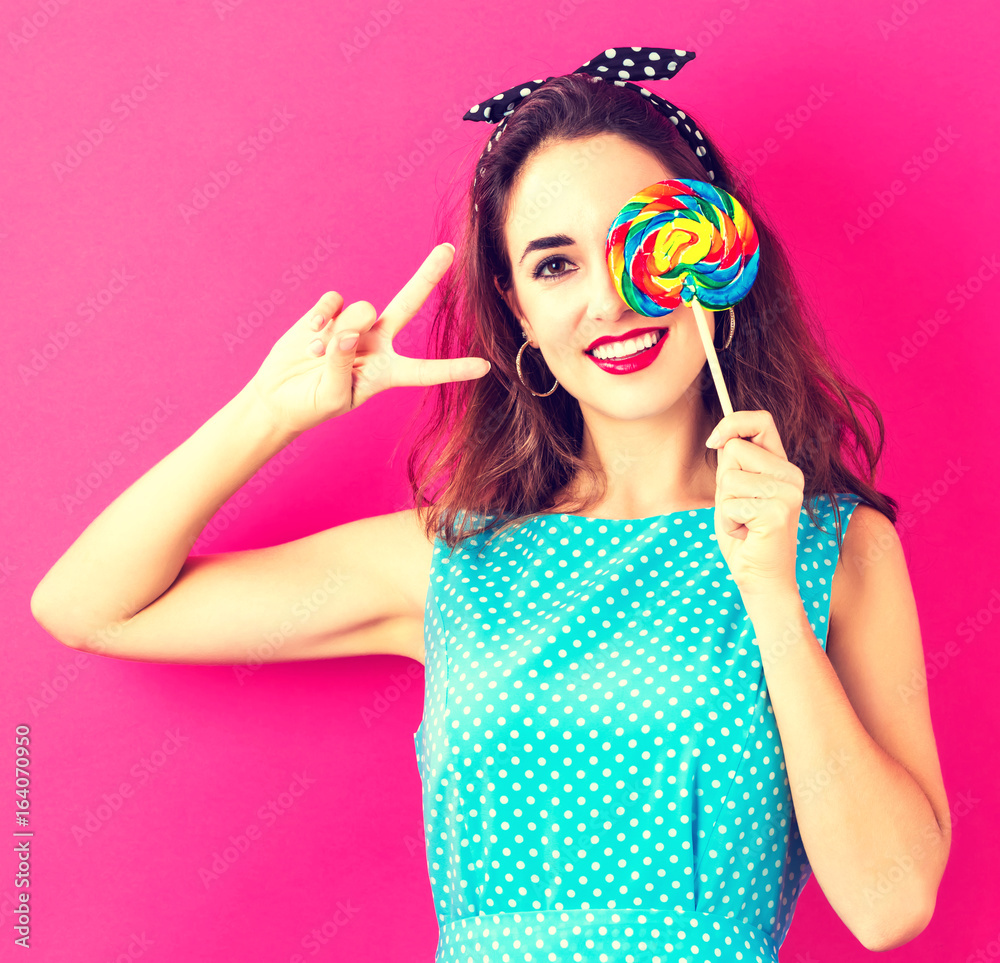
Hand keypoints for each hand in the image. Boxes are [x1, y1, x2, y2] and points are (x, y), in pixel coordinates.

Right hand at [244, 243, 490, 434]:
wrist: (278, 396)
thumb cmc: (312, 404)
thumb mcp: (333, 394)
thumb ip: (343, 363)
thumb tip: (347, 329)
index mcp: (387, 373)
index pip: (425, 371)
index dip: (453, 370)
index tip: (485, 368)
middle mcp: (376, 344)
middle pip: (408, 304)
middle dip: (427, 276)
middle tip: (449, 249)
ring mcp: (353, 324)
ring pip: (362, 309)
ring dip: (340, 331)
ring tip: (318, 356)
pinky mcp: (329, 313)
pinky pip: (334, 300)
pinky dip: (323, 316)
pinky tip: (311, 334)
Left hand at [705, 409, 804, 601]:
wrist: (760, 578)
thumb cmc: (743, 535)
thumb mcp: (734, 492)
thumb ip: (733, 464)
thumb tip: (721, 437)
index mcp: (782, 465)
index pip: (762, 421)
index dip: (733, 423)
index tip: (714, 441)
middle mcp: (791, 474)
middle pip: (735, 449)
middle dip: (724, 481)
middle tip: (739, 507)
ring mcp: (788, 492)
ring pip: (729, 478)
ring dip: (725, 505)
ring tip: (743, 523)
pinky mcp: (778, 512)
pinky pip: (730, 504)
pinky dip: (728, 522)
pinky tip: (746, 534)